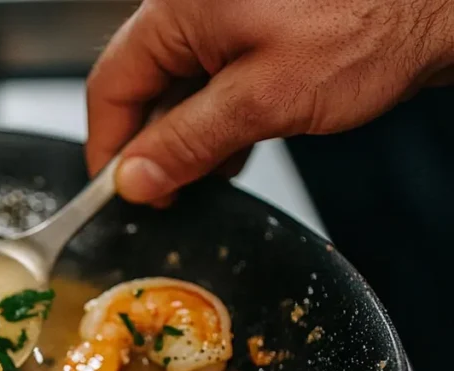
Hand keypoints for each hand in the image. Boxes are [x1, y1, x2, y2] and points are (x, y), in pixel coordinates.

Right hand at [86, 0, 453, 205]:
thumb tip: (134, 180)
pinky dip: (218, 116)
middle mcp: (194, 5)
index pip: (111, 85)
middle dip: (154, 145)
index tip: (117, 193)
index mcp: (179, 8)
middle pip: (143, 86)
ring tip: (211, 172)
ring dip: (189, 135)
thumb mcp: (263, 101)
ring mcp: (226, 15)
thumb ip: (187, 144)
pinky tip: (235, 145)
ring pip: (180, 87)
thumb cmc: (367, 25)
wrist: (440, 3)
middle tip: (169, 193)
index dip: (108, 147)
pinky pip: (214, 78)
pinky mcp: (255, 26)